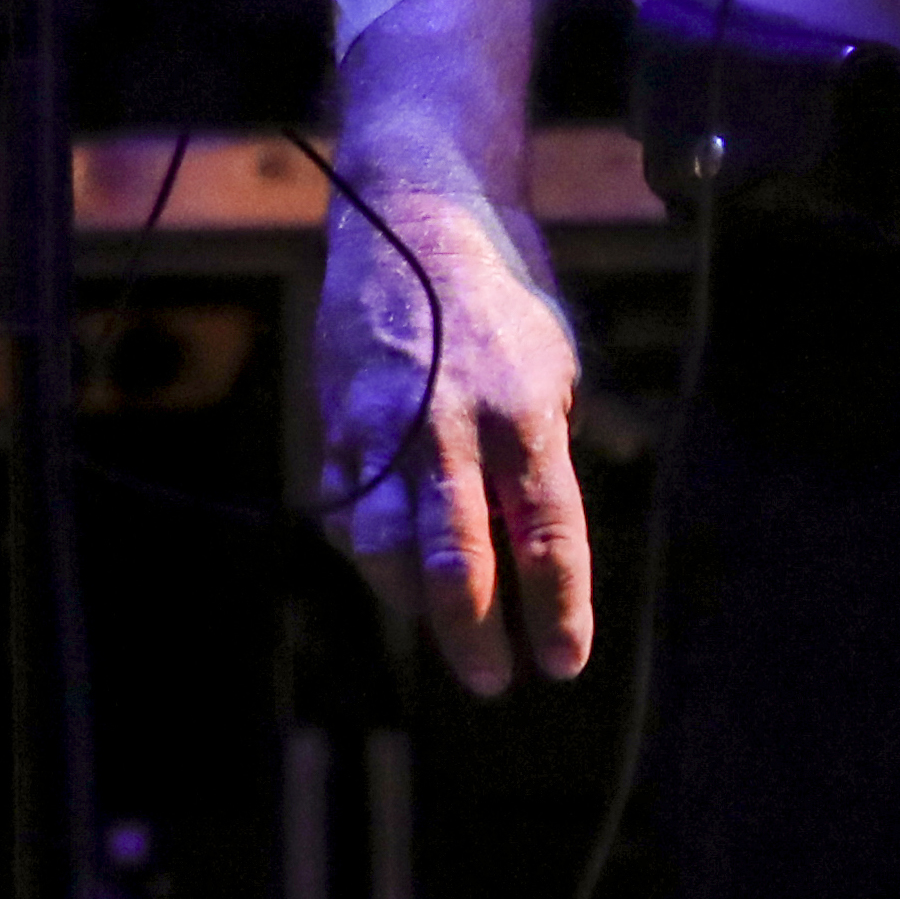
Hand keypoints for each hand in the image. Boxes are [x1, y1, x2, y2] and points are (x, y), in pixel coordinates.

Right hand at [319, 173, 598, 695]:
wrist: (413, 215)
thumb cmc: (501, 297)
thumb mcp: (556, 362)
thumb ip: (551, 452)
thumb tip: (546, 544)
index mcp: (524, 408)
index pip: (548, 534)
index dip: (557, 609)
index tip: (561, 664)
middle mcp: (452, 422)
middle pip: (460, 558)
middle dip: (474, 636)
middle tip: (491, 682)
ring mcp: (385, 424)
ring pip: (388, 548)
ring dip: (414, 605)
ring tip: (443, 629)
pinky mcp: (338, 421)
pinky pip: (349, 512)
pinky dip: (373, 552)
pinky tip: (395, 568)